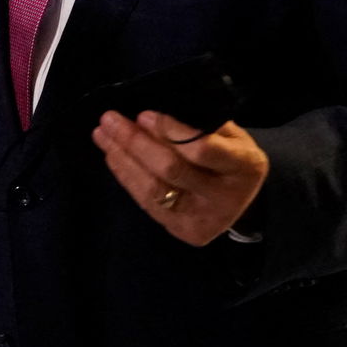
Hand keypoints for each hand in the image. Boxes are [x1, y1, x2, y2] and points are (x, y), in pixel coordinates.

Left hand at [91, 110, 269, 245]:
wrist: (241, 200)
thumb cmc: (229, 156)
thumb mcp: (228, 134)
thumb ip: (198, 125)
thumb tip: (148, 118)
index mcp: (244, 166)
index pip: (203, 149)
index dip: (170, 132)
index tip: (143, 114)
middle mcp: (225, 198)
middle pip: (171, 170)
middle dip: (135, 142)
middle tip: (110, 119)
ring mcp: (203, 219)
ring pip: (154, 189)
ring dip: (122, 159)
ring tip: (102, 135)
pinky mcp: (184, 232)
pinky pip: (147, 203)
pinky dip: (126, 177)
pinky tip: (112, 156)